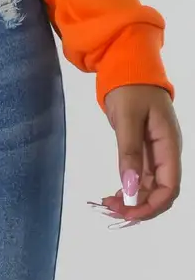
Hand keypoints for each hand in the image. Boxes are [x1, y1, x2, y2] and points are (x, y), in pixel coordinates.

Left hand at [94, 85, 181, 225]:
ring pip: (150, 186)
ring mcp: (155, 152)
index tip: (127, 212)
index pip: (170, 186)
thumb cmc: (130, 88)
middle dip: (140, 205)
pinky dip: (130, 187)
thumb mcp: (128, 117)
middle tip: (112, 209)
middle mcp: (166, 153)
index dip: (152, 205)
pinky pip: (141, 176)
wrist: (127, 66)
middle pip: (160, 191)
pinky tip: (115, 192)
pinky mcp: (143, 149)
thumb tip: (131, 188)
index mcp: (169, 145)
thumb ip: (129, 151)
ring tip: (109, 203)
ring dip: (133, 199)